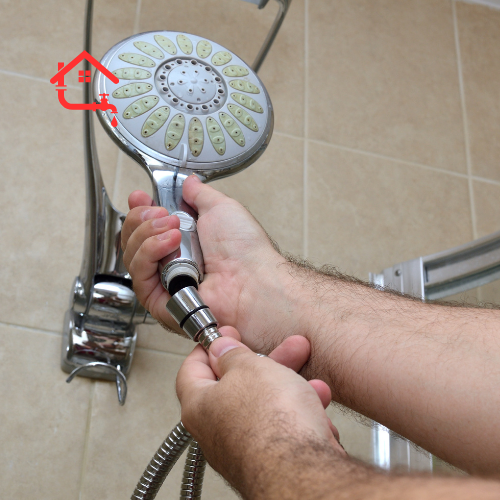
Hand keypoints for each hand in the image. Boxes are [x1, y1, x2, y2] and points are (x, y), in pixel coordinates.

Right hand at [121, 175, 297, 351]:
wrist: (252, 278)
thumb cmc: (245, 249)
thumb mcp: (221, 208)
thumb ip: (200, 195)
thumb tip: (188, 183)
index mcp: (184, 243)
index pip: (146, 228)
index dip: (139, 211)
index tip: (140, 197)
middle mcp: (171, 263)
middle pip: (133, 240)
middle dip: (142, 219)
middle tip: (163, 214)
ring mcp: (166, 283)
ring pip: (132, 256)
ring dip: (147, 234)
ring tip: (174, 229)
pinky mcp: (161, 302)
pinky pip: (139, 277)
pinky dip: (149, 254)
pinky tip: (170, 242)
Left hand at [176, 329, 344, 496]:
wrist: (303, 472)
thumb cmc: (270, 423)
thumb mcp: (249, 368)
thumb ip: (233, 355)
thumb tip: (222, 349)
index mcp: (199, 406)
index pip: (191, 370)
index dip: (208, 349)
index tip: (223, 337)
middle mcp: (216, 431)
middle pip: (237, 386)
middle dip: (266, 364)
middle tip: (281, 350)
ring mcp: (244, 448)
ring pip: (266, 406)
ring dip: (291, 390)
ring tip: (311, 382)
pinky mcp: (270, 461)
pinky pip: (283, 430)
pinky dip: (300, 417)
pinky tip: (317, 413)